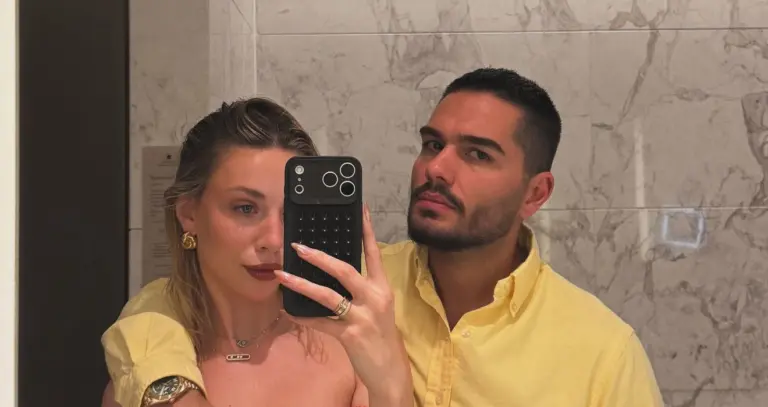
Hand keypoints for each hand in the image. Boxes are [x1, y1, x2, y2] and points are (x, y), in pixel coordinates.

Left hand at [275, 203, 412, 405]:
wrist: (390, 371)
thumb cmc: (381, 336)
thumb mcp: (378, 309)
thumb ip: (361, 291)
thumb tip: (334, 272)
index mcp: (382, 288)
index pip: (374, 254)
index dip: (367, 231)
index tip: (359, 209)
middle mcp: (374, 298)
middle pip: (345, 270)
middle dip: (319, 257)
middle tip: (298, 247)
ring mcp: (363, 317)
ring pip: (327, 295)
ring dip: (301, 284)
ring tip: (282, 276)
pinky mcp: (351, 335)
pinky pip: (321, 322)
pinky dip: (302, 316)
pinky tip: (288, 310)